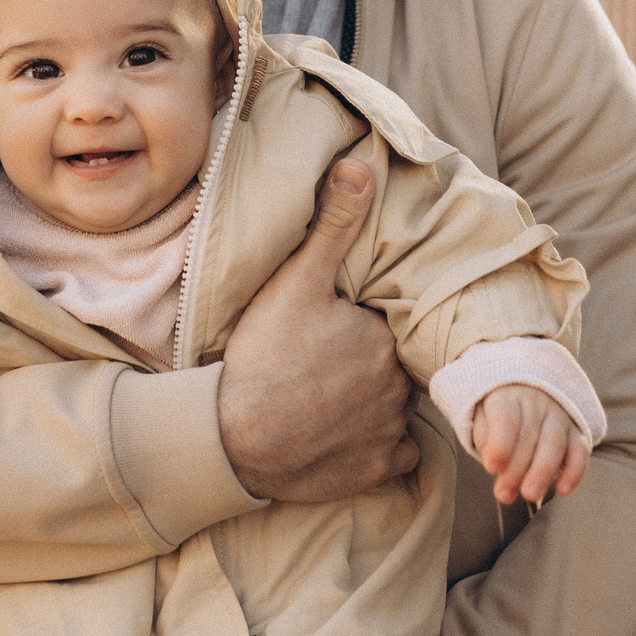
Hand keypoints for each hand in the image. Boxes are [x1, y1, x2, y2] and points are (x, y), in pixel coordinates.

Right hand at [216, 159, 416, 501]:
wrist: (235, 437)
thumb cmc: (265, 356)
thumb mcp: (295, 282)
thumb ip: (333, 226)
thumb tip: (360, 166)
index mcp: (385, 336)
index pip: (390, 322)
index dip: (366, 322)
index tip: (339, 325)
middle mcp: (400, 384)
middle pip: (396, 364)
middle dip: (374, 361)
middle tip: (332, 361)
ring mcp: (390, 431)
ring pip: (399, 407)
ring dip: (378, 402)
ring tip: (336, 396)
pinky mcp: (377, 469)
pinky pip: (396, 454)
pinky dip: (378, 445)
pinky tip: (346, 433)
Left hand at [468, 385, 590, 505]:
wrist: (527, 394)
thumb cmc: (500, 415)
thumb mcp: (482, 419)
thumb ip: (485, 440)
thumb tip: (494, 466)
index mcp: (507, 398)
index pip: (506, 419)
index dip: (500, 445)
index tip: (492, 467)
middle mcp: (535, 404)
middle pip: (529, 436)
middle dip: (516, 469)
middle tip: (504, 493)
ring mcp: (558, 417)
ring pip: (554, 444)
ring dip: (542, 472)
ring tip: (530, 494)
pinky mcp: (576, 433)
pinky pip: (580, 452)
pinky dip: (574, 472)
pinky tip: (562, 490)